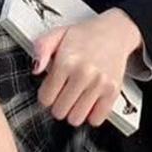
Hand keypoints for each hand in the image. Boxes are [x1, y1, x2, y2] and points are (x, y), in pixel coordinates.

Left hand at [32, 8, 143, 126]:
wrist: (114, 32)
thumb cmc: (85, 37)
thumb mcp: (57, 34)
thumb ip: (41, 48)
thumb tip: (36, 68)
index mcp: (67, 61)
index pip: (46, 98)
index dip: (45, 96)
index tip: (51, 90)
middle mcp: (84, 73)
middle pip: (59, 111)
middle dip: (58, 105)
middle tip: (63, 94)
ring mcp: (100, 84)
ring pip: (76, 119)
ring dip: (73, 112)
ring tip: (75, 99)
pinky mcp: (113, 92)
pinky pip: (96, 119)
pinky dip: (91, 115)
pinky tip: (89, 102)